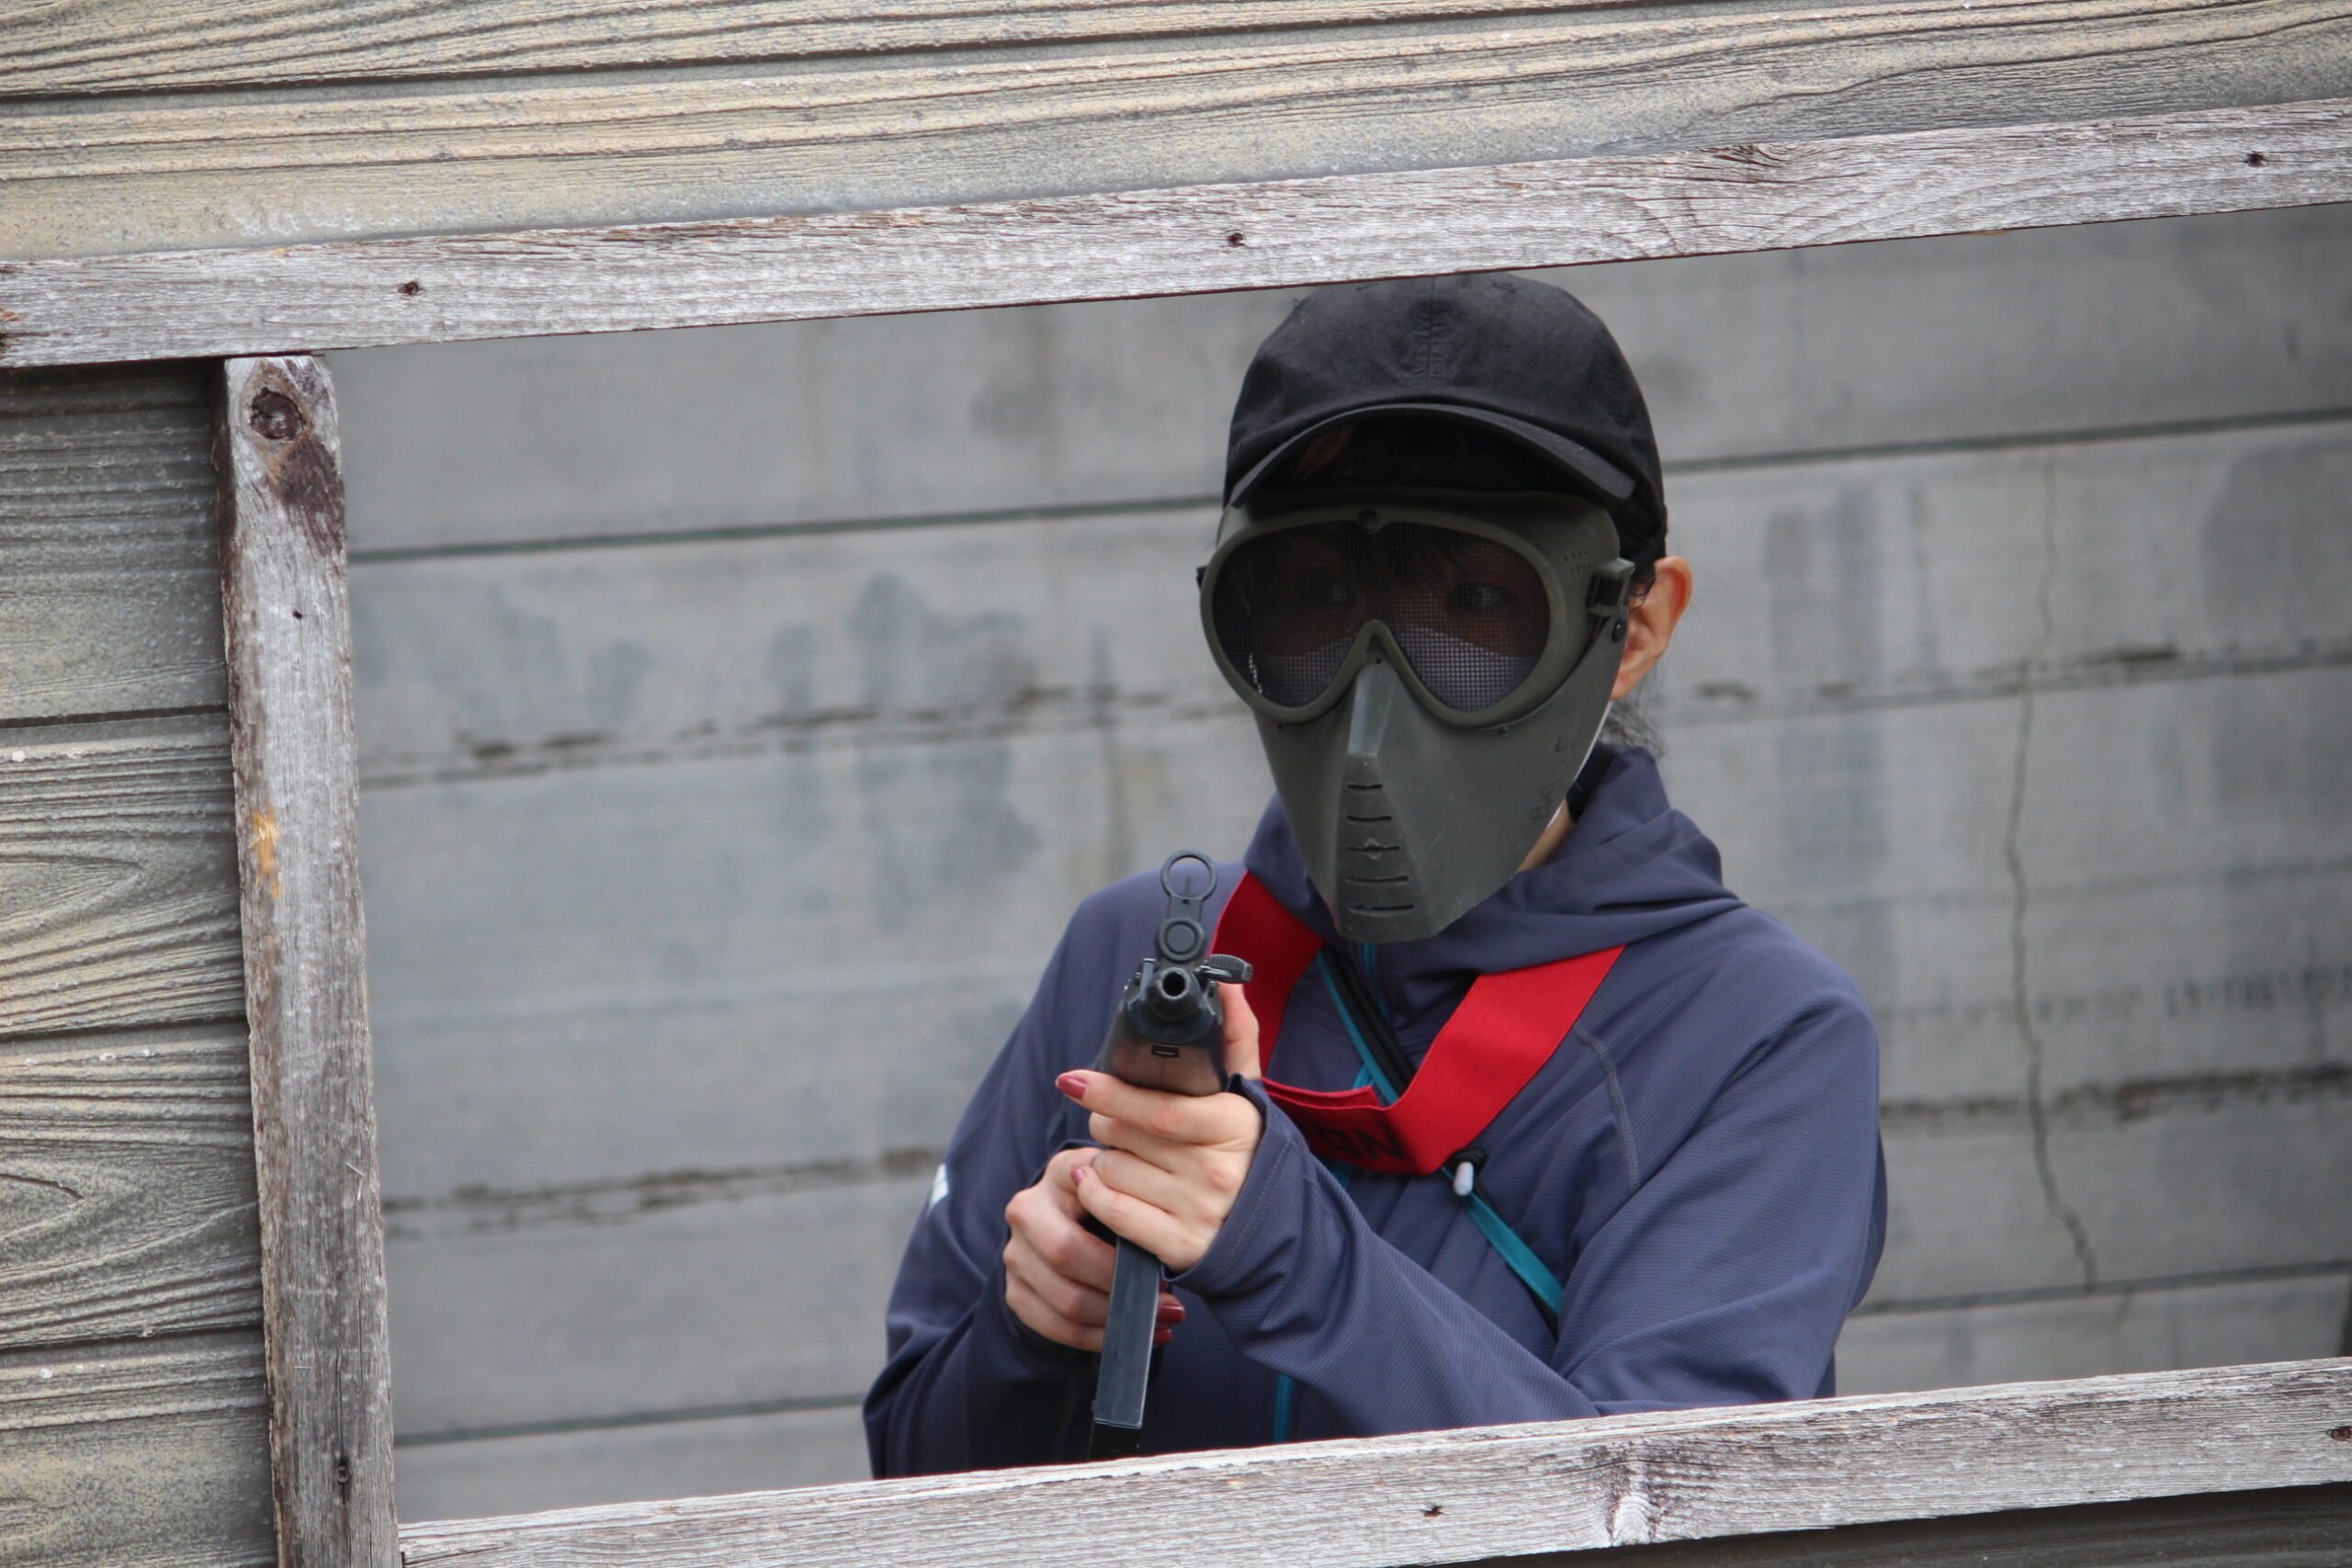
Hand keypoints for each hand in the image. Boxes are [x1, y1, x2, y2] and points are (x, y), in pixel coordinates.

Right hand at [1003, 1146, 1184, 1350]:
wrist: (1070, 1220)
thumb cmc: (1113, 1205)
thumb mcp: (1125, 1189)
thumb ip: (1138, 1204)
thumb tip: (1167, 1253)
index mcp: (1062, 1172)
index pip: (1090, 1202)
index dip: (1127, 1236)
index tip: (1166, 1266)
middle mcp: (1027, 1208)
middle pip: (1066, 1253)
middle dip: (1121, 1287)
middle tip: (1167, 1306)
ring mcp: (1015, 1252)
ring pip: (1064, 1299)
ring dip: (1116, 1320)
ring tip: (1157, 1325)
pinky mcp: (1014, 1290)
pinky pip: (1055, 1327)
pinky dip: (1096, 1339)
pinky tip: (1128, 1337)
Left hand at [1057, 982, 1264, 1273]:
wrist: (1274, 1230)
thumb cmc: (1248, 1151)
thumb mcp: (1248, 1095)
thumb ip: (1235, 1036)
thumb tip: (1225, 983)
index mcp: (1235, 1126)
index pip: (1158, 1109)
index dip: (1110, 1093)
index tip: (1072, 1079)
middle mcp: (1217, 1171)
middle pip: (1126, 1137)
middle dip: (1106, 1121)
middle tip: (1115, 1120)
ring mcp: (1198, 1212)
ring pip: (1113, 1171)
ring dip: (1104, 1160)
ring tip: (1130, 1158)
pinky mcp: (1179, 1248)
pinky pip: (1112, 1212)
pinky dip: (1095, 1194)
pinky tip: (1102, 1184)